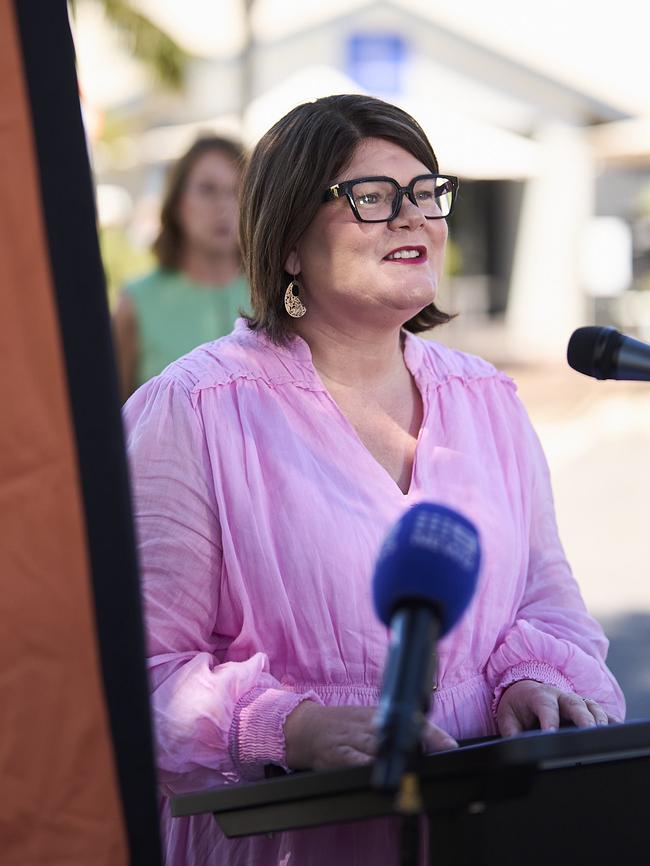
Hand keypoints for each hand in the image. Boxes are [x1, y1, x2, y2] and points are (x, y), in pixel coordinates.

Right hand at [284, 702, 457, 770]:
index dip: (432, 734)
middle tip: (439, 758)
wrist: (305, 728)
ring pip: (378, 747)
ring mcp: (352, 739)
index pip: (410, 721)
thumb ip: (394, 732)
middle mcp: (368, 724)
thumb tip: (427, 747)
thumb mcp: (369, 721)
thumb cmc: (342, 726)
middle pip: (398, 734)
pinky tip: (380, 777)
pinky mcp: (337, 755)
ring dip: (397, 759)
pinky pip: (354, 761)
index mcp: (379, 714)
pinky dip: (367, 768)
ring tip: (416, 771)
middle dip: (419, 747)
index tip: (451, 746)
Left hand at [496, 679, 620, 736]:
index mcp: (538, 696)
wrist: (524, 690)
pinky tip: (617, 731)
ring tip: (603, 736)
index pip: (545, 706)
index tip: (551, 734)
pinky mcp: (585, 707)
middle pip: (574, 704)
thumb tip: (515, 749)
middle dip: (583, 718)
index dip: (549, 720)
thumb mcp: (507, 717)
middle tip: (589, 732)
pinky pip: (601, 712)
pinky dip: (610, 720)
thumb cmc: (517, 706)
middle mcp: (559, 696)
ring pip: (591, 706)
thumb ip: (511, 732)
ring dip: (599, 719)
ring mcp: (575, 700)